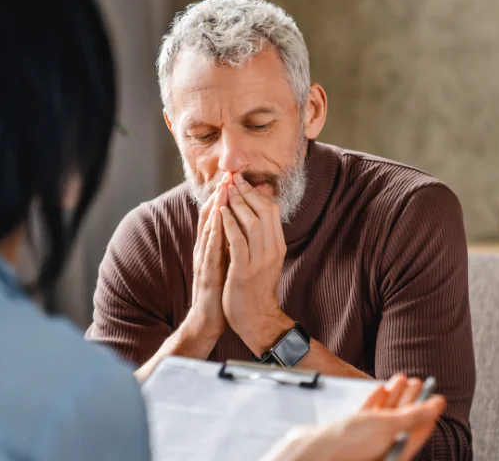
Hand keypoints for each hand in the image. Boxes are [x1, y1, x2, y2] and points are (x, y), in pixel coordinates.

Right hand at [182, 176, 230, 340]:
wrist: (209, 320)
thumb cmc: (220, 291)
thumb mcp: (226, 263)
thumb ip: (229, 244)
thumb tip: (241, 226)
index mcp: (211, 248)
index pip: (216, 217)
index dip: (223, 197)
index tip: (232, 179)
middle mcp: (205, 250)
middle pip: (210, 218)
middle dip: (219, 196)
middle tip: (227, 176)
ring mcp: (204, 261)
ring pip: (208, 229)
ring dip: (215, 208)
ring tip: (222, 189)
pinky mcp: (206, 273)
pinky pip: (210, 249)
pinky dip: (214, 231)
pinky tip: (219, 219)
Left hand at [219, 172, 291, 354]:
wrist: (255, 319)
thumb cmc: (256, 288)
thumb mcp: (265, 259)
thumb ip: (261, 238)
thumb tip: (254, 214)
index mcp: (277, 245)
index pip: (272, 210)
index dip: (257, 193)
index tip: (243, 181)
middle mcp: (272, 250)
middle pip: (264, 211)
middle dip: (247, 192)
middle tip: (233, 179)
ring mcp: (259, 260)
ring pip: (251, 223)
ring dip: (237, 204)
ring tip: (226, 190)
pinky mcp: (244, 270)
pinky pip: (237, 241)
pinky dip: (229, 224)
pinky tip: (221, 212)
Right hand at [282, 375, 446, 460]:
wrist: (313, 449)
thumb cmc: (348, 444)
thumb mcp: (388, 426)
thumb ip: (414, 416)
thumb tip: (438, 406)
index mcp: (396, 453)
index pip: (418, 432)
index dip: (428, 413)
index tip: (436, 397)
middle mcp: (383, 449)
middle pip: (402, 422)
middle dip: (411, 400)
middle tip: (419, 382)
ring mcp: (366, 442)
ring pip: (385, 416)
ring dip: (395, 396)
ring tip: (403, 378)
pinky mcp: (351, 434)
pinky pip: (368, 416)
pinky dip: (376, 402)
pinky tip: (380, 388)